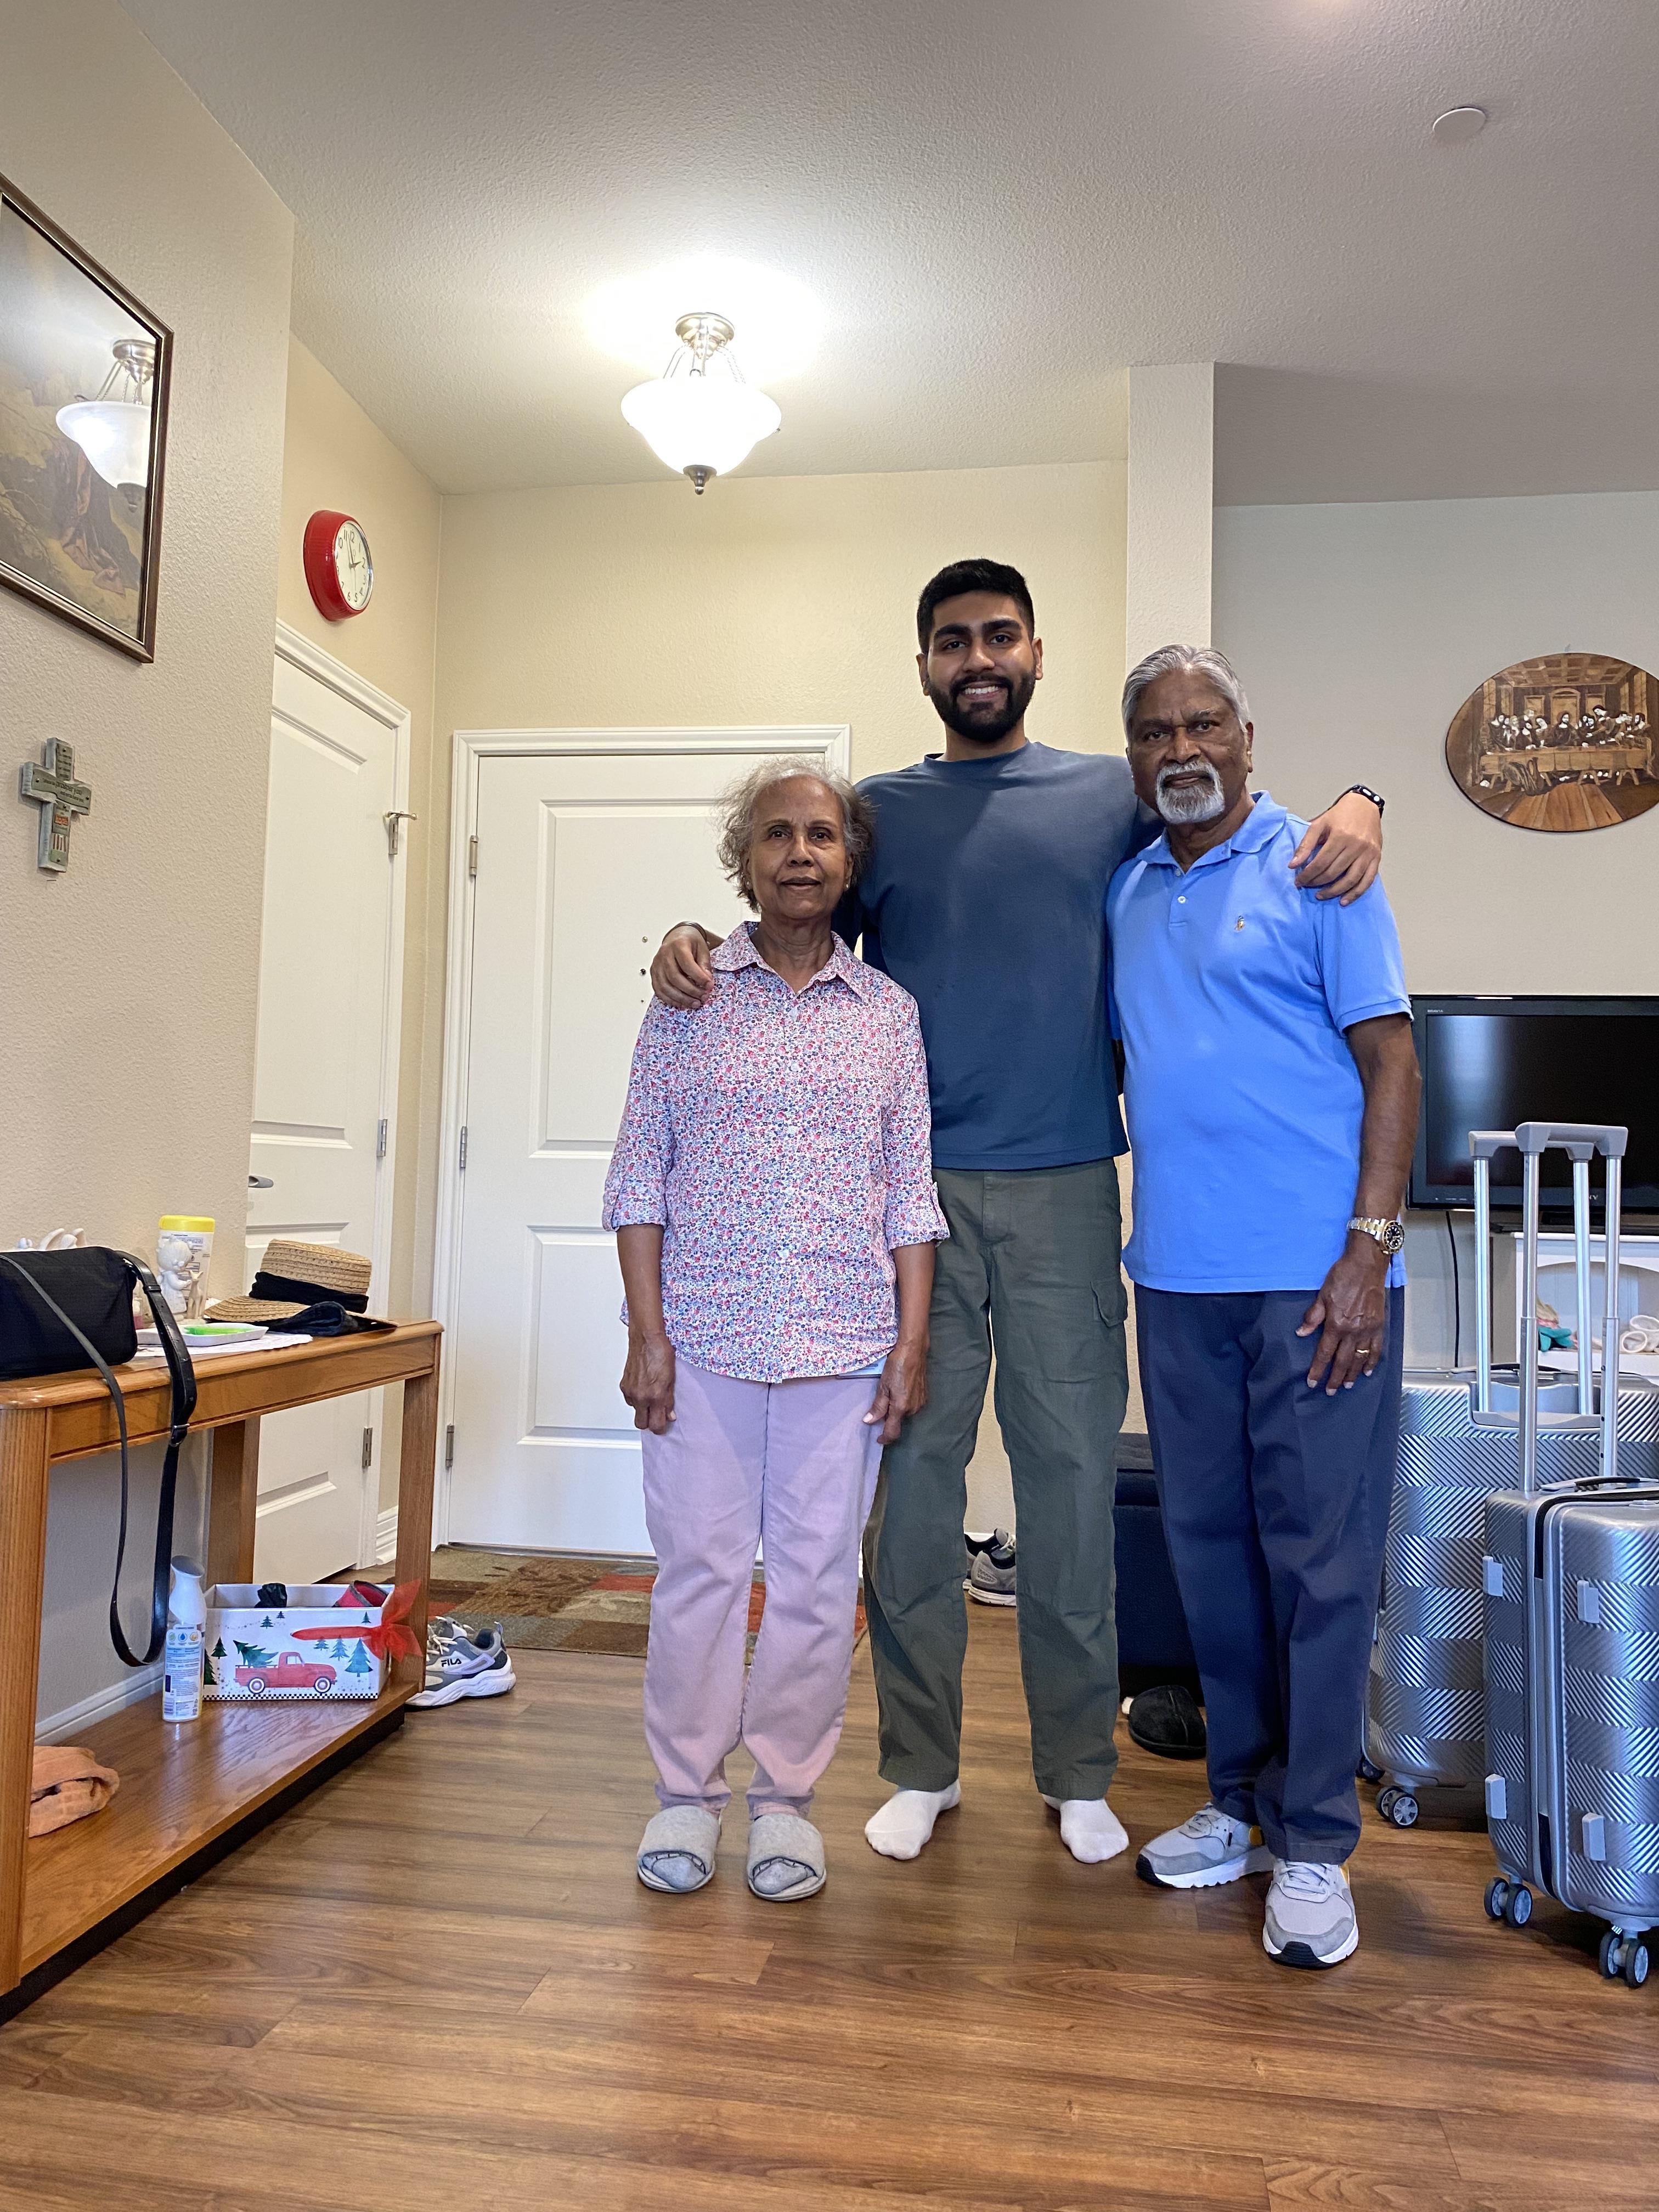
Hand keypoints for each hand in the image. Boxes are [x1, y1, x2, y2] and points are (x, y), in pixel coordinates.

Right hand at [620, 1331, 675, 1432]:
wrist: (646, 1339)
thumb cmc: (661, 1353)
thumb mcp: (672, 1379)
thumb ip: (669, 1400)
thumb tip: (669, 1414)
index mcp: (655, 1396)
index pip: (656, 1425)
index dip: (661, 1428)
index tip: (664, 1424)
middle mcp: (641, 1396)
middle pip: (642, 1425)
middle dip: (649, 1423)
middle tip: (656, 1415)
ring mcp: (630, 1391)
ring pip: (635, 1412)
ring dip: (642, 1410)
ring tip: (650, 1398)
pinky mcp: (624, 1385)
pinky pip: (629, 1400)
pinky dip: (636, 1399)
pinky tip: (643, 1389)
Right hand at [650, 925, 717, 1009]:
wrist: (677, 936)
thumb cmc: (690, 942)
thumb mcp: (702, 949)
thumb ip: (704, 965)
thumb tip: (706, 983)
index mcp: (678, 945)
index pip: (687, 964)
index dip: (699, 977)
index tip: (709, 986)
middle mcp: (664, 954)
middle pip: (674, 977)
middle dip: (691, 991)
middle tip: (703, 997)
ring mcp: (656, 964)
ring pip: (665, 986)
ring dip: (681, 998)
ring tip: (695, 1003)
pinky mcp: (653, 973)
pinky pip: (659, 990)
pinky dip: (670, 999)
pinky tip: (682, 1003)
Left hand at [864, 1337, 928, 1443]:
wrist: (913, 1351)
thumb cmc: (896, 1366)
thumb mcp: (883, 1386)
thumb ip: (878, 1406)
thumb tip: (869, 1421)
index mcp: (901, 1407)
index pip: (893, 1432)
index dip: (885, 1439)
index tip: (878, 1440)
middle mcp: (913, 1409)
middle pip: (899, 1422)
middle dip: (889, 1419)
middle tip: (881, 1405)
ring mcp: (920, 1403)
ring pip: (905, 1414)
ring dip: (897, 1410)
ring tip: (891, 1394)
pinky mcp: (924, 1396)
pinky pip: (912, 1406)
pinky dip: (904, 1404)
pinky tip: (900, 1391)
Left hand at [1289, 790, 1381, 905]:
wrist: (1364, 805)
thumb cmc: (1340, 814)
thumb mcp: (1319, 824)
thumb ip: (1305, 845)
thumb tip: (1293, 865)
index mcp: (1340, 836)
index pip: (1320, 863)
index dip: (1307, 875)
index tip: (1298, 881)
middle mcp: (1356, 846)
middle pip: (1334, 873)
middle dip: (1317, 883)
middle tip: (1307, 886)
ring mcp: (1368, 853)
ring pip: (1350, 880)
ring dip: (1334, 891)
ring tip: (1321, 895)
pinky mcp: (1377, 857)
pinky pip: (1367, 880)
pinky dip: (1355, 893)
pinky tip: (1344, 900)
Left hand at [1296, 1238, 1388, 1394]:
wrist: (1367, 1264)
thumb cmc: (1342, 1276)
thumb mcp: (1322, 1295)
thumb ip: (1313, 1317)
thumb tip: (1301, 1333)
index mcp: (1336, 1324)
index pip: (1324, 1353)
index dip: (1318, 1369)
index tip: (1312, 1382)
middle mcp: (1353, 1331)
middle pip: (1343, 1361)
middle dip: (1335, 1378)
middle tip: (1330, 1391)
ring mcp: (1368, 1329)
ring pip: (1360, 1358)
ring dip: (1353, 1374)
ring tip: (1346, 1385)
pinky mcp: (1379, 1325)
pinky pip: (1376, 1348)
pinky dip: (1372, 1361)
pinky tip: (1368, 1371)